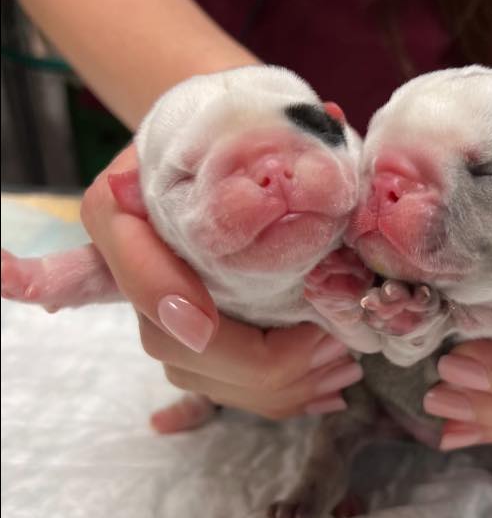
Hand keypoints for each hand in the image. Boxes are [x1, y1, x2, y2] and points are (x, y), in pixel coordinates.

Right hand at [80, 144, 361, 420]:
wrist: (222, 152)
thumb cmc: (231, 134)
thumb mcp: (238, 123)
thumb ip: (265, 139)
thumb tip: (328, 120)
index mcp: (119, 217)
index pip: (125, 268)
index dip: (160, 297)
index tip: (202, 323)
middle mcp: (132, 276)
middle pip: (180, 348)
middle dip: (264, 360)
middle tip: (335, 342)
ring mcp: (164, 319)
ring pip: (211, 381)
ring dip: (285, 384)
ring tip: (346, 361)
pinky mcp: (199, 350)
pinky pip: (231, 395)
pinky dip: (284, 397)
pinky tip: (330, 386)